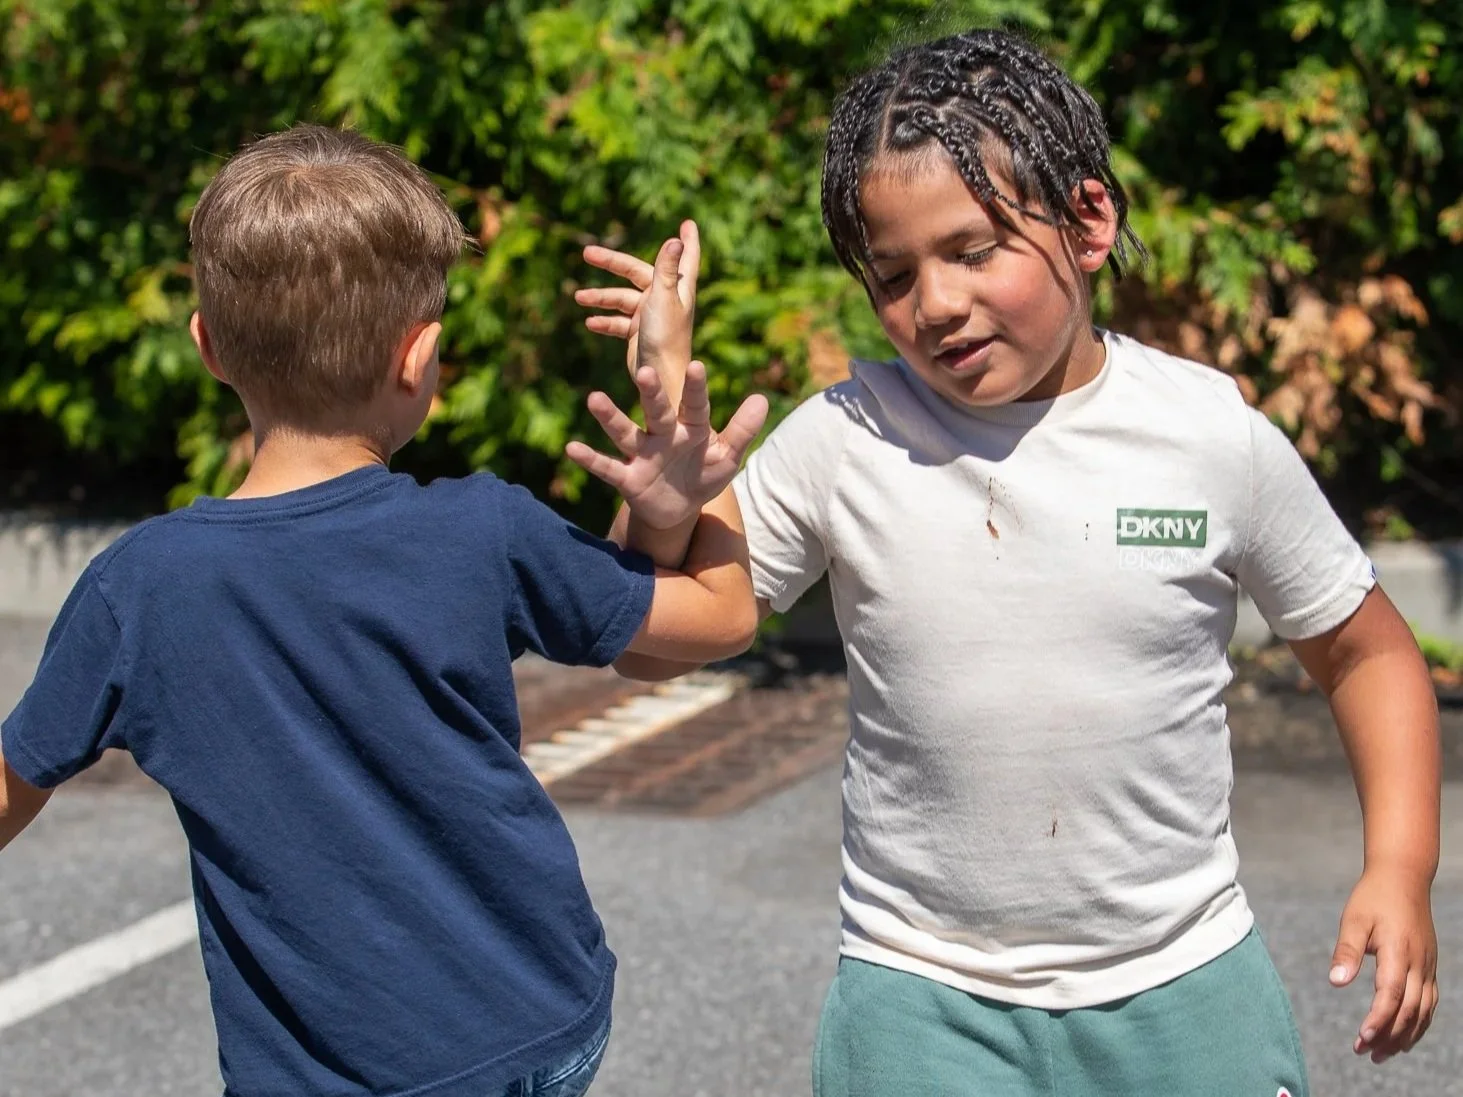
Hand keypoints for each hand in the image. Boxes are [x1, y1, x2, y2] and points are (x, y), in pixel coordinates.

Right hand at [566, 359, 767, 529]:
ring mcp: (642, 454)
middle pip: (656, 410)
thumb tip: (762, 398)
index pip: (695, 404)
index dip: (696, 388)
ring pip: (625, 432)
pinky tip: (571, 448)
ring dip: (610, 417)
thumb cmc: (703, 474)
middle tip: (643, 371)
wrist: (679, 509)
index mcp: (691, 427)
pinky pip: (607, 468)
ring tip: (594, 398)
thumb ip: (743, 430)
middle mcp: (663, 434)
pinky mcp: (627, 478)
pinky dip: (590, 460)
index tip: (697, 366)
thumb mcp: (728, 456)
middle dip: (651, 393)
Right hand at [577, 220, 699, 409]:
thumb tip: (676, 238)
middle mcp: (665, 298)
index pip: (684, 257)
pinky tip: (590, 323)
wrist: (659, 378)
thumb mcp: (663, 298)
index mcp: (677, 288)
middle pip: (636, 272)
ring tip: (578, 297)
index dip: (687, 240)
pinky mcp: (638, 334)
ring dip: (600, 297)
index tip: (689, 223)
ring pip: (622, 298)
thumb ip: (667, 269)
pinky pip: (618, 321)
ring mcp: (650, 316)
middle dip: (611, 263)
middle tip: (587, 253)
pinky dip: (604, 320)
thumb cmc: (666, 338)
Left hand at [1329, 864, 1438, 1061]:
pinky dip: (1418, 1024)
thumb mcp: (1353, 920)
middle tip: (1364, 1053)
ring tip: (1380, 1054)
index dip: (1378, 1020)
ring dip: (1403, 1036)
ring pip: (1423, 1012)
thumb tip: (1336, 982)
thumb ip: (1346, 952)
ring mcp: (1427, 967)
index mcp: (1397, 952)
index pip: (1390, 995)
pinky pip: (1429, 1003)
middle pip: (1409, 1011)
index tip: (1361, 1039)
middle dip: (1387, 1036)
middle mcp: (1418, 964)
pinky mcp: (1429, 967)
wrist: (1403, 879)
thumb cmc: (1373, 898)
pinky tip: (1402, 1036)